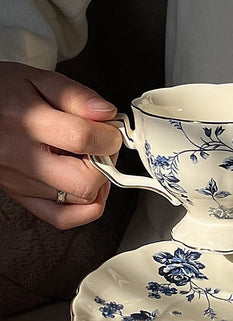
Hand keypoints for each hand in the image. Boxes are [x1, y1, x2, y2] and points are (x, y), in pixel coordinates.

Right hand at [0, 62, 121, 227]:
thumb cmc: (4, 95)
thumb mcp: (38, 80)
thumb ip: (76, 96)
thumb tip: (107, 114)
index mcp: (27, 123)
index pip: (82, 139)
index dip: (109, 137)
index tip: (112, 131)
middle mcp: (21, 158)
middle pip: (85, 181)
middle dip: (106, 164)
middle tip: (104, 148)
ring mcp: (22, 183)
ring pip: (80, 201)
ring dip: (99, 182)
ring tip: (92, 162)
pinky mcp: (23, 196)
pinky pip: (62, 218)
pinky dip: (85, 209)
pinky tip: (88, 188)